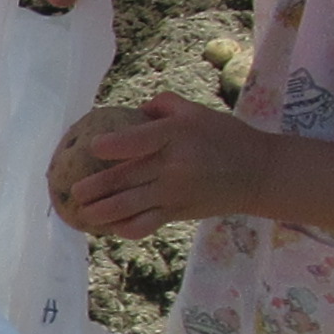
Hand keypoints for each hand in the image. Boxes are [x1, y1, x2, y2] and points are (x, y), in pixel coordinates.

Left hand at [64, 90, 274, 237]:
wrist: (259, 174)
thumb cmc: (225, 137)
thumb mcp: (198, 112)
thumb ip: (164, 105)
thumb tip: (133, 111)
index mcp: (176, 135)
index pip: (135, 141)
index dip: (109, 146)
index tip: (91, 148)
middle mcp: (173, 166)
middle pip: (124, 179)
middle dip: (94, 188)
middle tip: (73, 192)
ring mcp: (175, 193)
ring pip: (129, 207)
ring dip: (101, 213)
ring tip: (82, 214)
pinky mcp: (178, 213)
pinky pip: (146, 225)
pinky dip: (126, 229)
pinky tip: (111, 229)